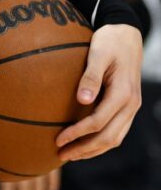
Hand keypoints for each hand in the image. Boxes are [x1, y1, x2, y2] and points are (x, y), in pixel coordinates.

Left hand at [55, 23, 141, 160]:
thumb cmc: (109, 41)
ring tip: (71, 155)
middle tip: (61, 155)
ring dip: (93, 149)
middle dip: (84, 149)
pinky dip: (101, 141)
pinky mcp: (127, 106)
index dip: (78, 134)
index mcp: (123, 94)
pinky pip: (116, 131)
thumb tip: (82, 100)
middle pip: (108, 137)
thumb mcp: (98, 54)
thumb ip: (90, 77)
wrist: (127, 34)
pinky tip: (85, 142)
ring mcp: (131, 107)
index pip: (98, 122)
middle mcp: (131, 105)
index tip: (58, 140)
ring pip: (115, 138)